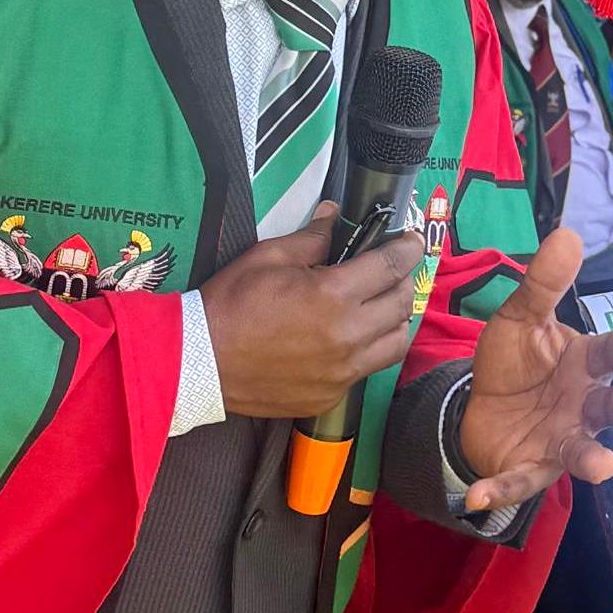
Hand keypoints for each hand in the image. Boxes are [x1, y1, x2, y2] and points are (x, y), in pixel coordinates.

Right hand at [198, 203, 422, 417]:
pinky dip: (367, 350)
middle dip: (403, 281)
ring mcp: (343, 371)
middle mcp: (348, 336)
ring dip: (395, 320)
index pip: (391, 266)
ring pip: (396, 343)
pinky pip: (366, 370)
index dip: (408, 248)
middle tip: (391, 271)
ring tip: (379, 306)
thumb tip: (334, 217)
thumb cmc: (231, 304)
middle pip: (401, 304)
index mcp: (334, 295)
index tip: (412, 241)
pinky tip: (349, 338)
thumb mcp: (268, 257)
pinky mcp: (332, 395)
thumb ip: (311, 239)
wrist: (200, 363)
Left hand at [458, 228, 612, 512]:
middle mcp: (583, 406)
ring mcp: (561, 441)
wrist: (481, 407)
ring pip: (583, 451)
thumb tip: (568, 233)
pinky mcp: (530, 469)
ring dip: (593, 459)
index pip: (609, 353)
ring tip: (600, 465)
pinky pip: (518, 482)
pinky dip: (501, 490)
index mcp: (584, 365)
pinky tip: (479, 496)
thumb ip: (542, 285)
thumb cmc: (515, 363)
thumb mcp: (520, 318)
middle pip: (610, 406)